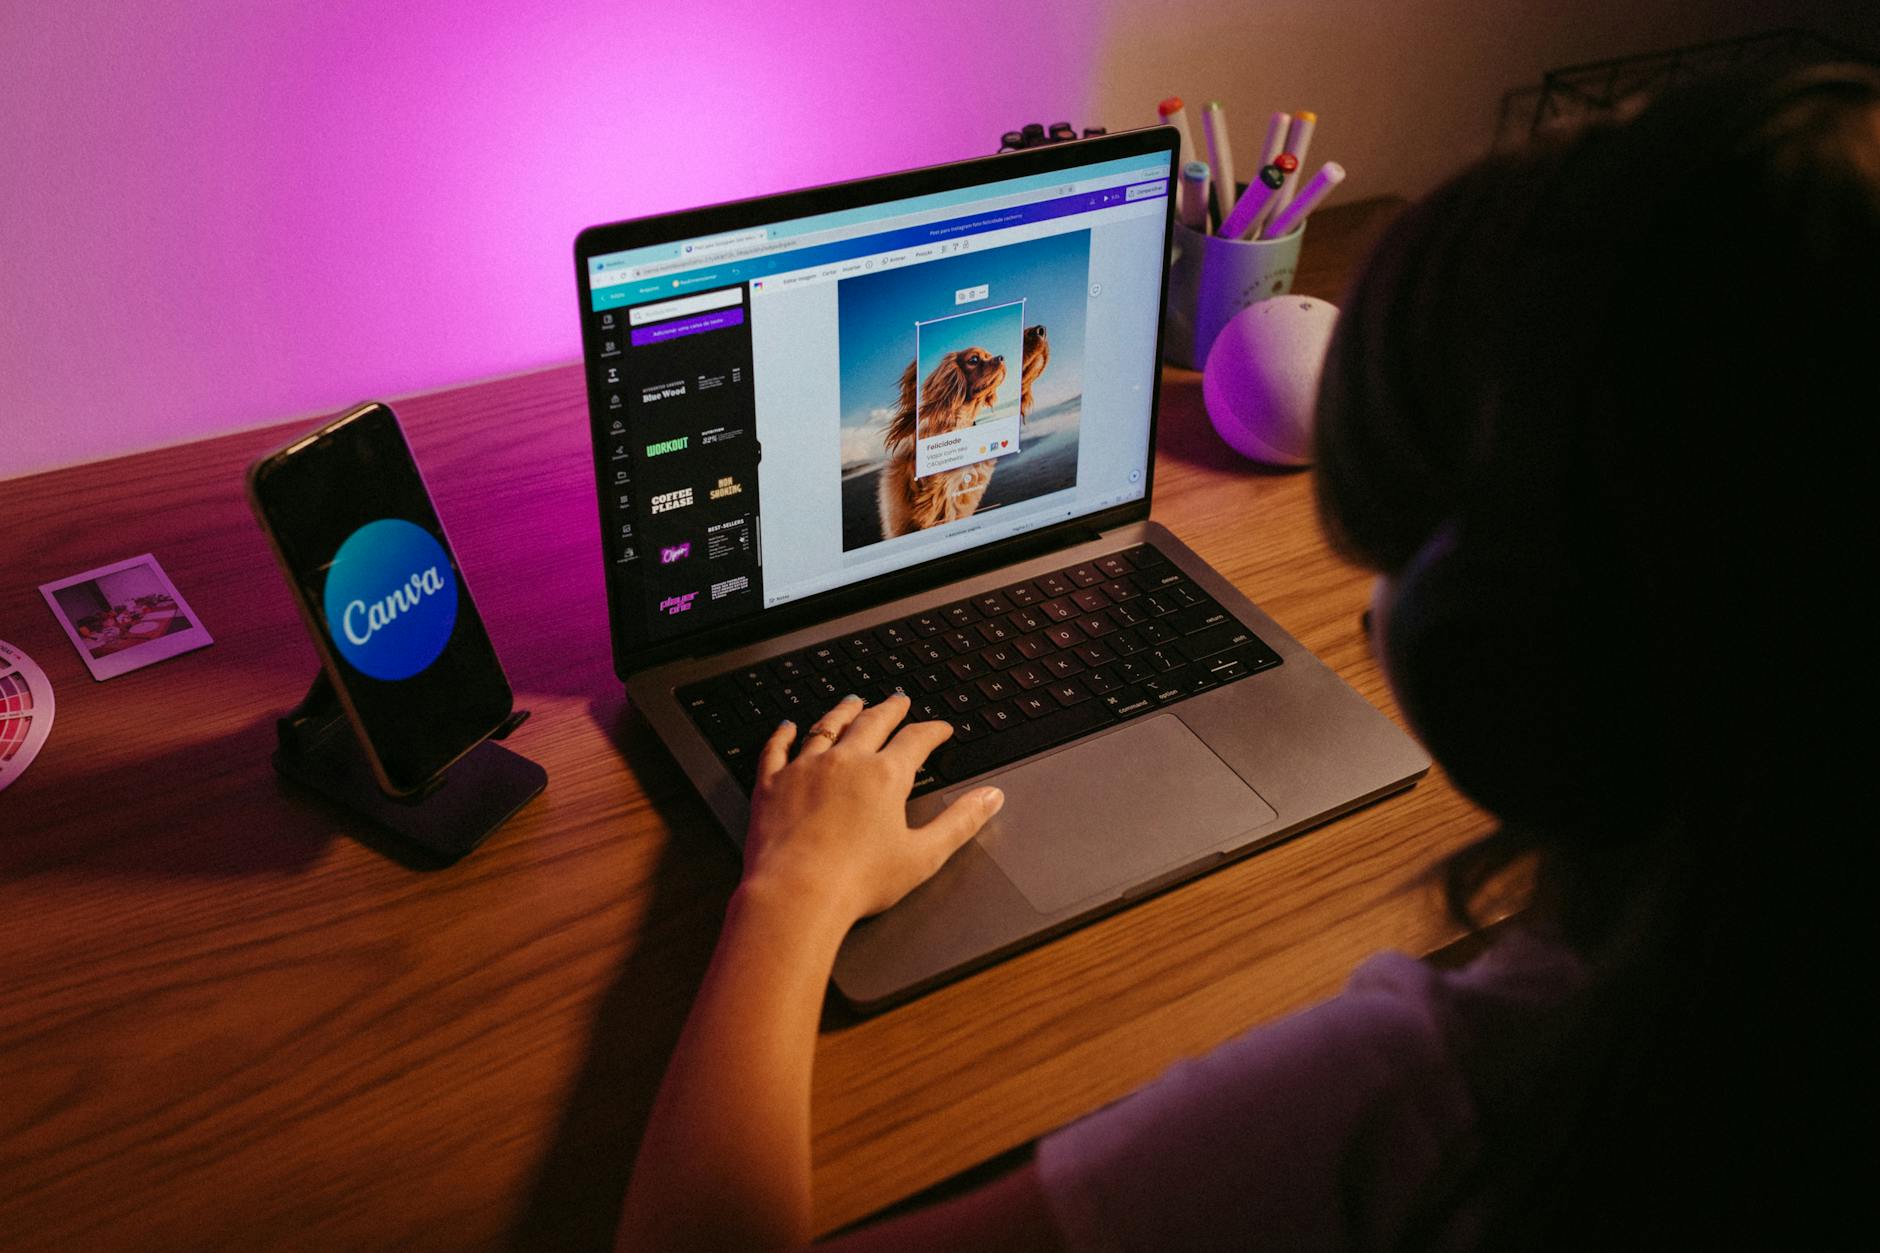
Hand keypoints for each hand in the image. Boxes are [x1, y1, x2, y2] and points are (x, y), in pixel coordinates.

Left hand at [743, 693, 1003, 927]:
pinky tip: (786, 727)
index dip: (933, 731)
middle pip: (872, 722)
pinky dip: (783, 735)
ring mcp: (805, 768)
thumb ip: (960, 822)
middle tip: (899, 700)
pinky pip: (776, 749)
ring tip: (852, 702)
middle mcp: (845, 761)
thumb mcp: (923, 855)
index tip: (941, 729)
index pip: (916, 740)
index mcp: (885, 776)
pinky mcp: (771, 785)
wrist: (796, 894)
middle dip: (890, 709)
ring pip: (826, 727)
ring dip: (843, 712)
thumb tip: (991, 798)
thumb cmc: (859, 881)